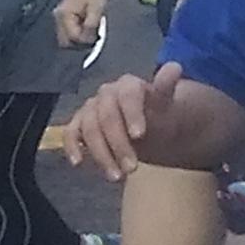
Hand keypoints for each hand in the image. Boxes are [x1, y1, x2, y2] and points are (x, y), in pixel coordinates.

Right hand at [53, 0, 108, 50]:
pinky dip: (76, 33)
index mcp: (64, 14)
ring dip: (77, 38)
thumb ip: (91, 25)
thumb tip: (87, 39)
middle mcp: (58, 17)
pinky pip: (67, 31)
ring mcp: (59, 17)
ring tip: (91, 31)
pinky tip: (86, 27)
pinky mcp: (63, 16)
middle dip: (79, 42)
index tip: (97, 37)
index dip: (85, 40)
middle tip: (93, 37)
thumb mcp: (97, 7)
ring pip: (65, 38)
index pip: (72, 37)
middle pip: (65, 41)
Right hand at [61, 62, 182, 182]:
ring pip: (89, 128)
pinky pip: (71, 133)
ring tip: (117, 177)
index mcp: (129, 85)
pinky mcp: (80, 125)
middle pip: (106, 116)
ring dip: (101, 154)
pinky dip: (72, 147)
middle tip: (133, 168)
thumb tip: (174, 67)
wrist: (151, 129)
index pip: (128, 94)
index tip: (139, 135)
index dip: (132, 113)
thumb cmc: (160, 117)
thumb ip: (167, 89)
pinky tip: (78, 163)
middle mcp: (107, 94)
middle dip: (118, 144)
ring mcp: (91, 109)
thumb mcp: (169, 107)